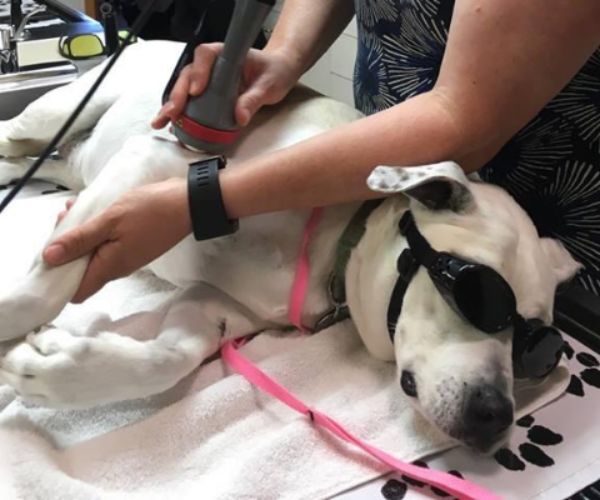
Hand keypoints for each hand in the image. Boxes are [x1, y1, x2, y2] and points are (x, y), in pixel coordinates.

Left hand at [43, 178, 190, 302]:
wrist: (188, 203)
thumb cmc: (149, 210)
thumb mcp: (109, 220)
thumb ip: (79, 239)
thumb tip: (48, 258)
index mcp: (109, 267)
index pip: (76, 292)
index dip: (58, 278)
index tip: (48, 255)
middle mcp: (116, 268)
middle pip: (80, 270)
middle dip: (65, 248)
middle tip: (64, 218)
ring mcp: (125, 257)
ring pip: (91, 254)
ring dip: (79, 235)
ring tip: (77, 208)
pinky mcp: (132, 246)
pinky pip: (105, 245)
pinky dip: (94, 231)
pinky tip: (93, 210)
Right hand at [151, 44, 300, 128]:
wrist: (278, 73)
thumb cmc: (274, 71)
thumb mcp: (269, 85)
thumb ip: (254, 98)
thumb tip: (239, 117)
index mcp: (227, 54)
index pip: (206, 56)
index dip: (198, 72)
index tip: (196, 90)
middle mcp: (213, 65)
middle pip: (189, 75)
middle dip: (178, 94)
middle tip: (172, 111)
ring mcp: (209, 80)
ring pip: (185, 89)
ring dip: (173, 105)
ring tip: (162, 121)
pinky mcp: (210, 95)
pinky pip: (192, 102)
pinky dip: (181, 114)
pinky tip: (171, 125)